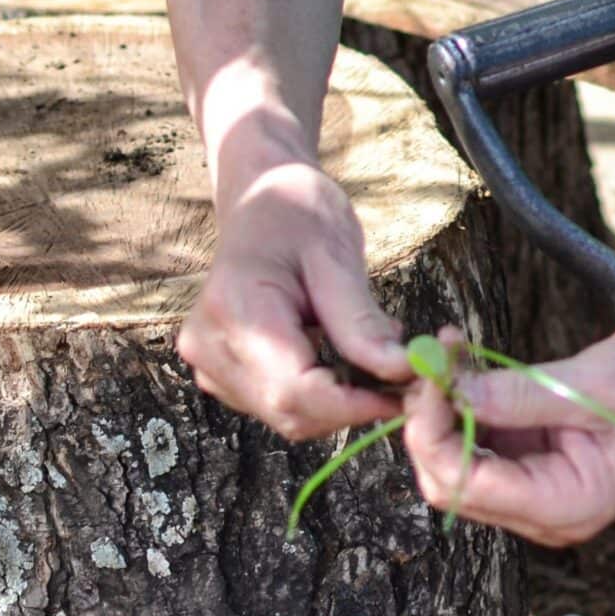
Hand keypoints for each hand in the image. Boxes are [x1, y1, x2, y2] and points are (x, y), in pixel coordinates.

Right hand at [177, 160, 413, 440]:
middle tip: (404, 382)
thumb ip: (361, 321)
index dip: (352, 405)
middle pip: (288, 410)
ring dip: (337, 403)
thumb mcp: (336, 256)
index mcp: (236, 310)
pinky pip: (276, 404)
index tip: (404, 395)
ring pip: (285, 415)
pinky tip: (342, 362)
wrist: (260, 200)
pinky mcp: (221, 372)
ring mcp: (210, 363)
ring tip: (375, 363)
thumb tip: (402, 370)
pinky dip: (318, 395)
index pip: (293, 389)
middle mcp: (210, 346)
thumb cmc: (298, 214)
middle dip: (350, 407)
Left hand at [401, 324, 614, 546]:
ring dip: (443, 409)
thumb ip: (520, 393)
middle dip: (430, 421)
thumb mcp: (593, 383)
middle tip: (431, 356)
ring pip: (459, 461)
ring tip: (446, 350)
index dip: (433, 430)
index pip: (464, 483)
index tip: (431, 369)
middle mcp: (547, 511)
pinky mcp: (538, 461)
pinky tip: (464, 363)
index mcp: (566, 505)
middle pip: (451, 481)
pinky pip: (482, 441)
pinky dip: (465, 404)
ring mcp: (540, 489)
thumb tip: (450, 388)